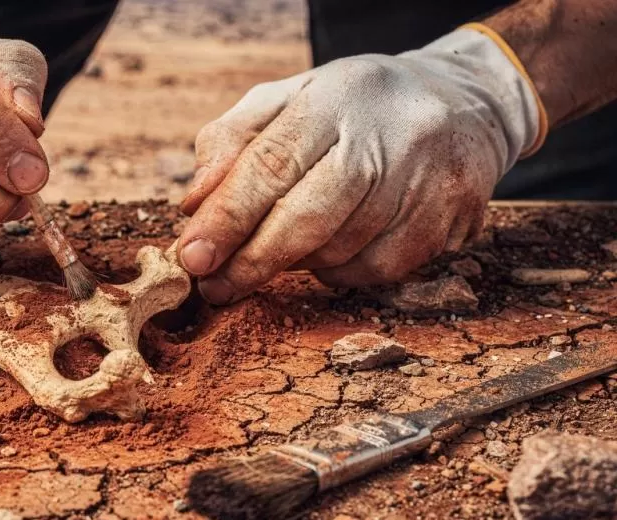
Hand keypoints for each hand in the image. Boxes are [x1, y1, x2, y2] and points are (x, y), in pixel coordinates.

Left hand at [177, 28, 542, 302]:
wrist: (463, 100)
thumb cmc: (350, 108)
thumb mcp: (286, 100)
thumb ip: (230, 142)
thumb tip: (193, 206)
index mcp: (334, 98)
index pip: (271, 163)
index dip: (227, 217)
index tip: (191, 257)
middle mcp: (386, 135)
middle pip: (308, 216)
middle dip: (253, 260)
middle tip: (214, 286)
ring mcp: (426, 178)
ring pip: (341, 250)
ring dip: (295, 264)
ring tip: (274, 254)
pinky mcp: (451, 215)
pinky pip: (378, 270)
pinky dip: (340, 273)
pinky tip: (331, 254)